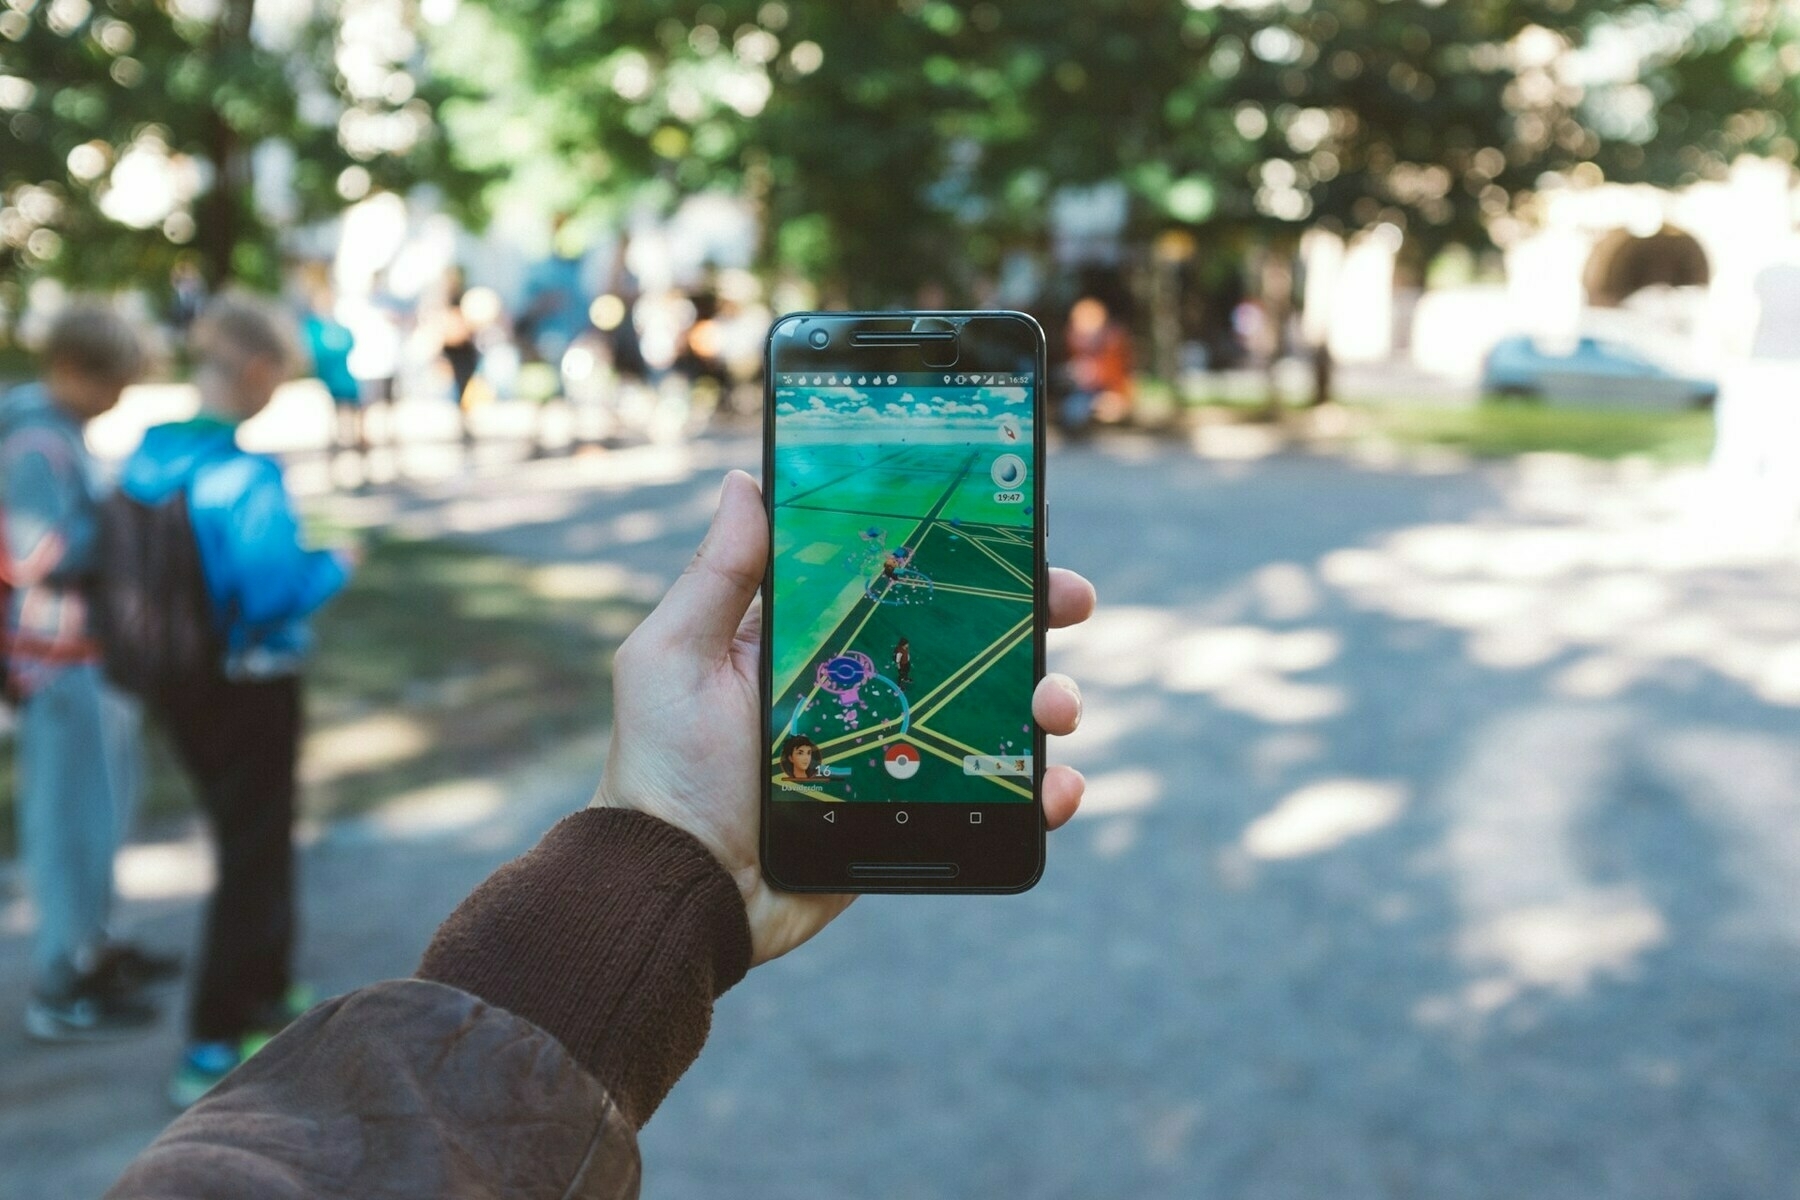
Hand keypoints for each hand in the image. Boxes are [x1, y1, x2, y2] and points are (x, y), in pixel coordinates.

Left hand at [593, 470, 1095, 964]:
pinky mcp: (915, 813)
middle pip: (969, 637)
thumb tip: (744, 481)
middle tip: (1070, 600)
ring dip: (1048, 697)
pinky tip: (1055, 789)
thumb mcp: (675, 658)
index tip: (1014, 529)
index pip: (903, 579)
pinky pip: (995, 796)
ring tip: (1057, 708)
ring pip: (997, 712)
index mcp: (815, 640)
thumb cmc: (664, 769)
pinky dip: (1041, 791)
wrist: (683, 888)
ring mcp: (899, 750)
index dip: (961, 552)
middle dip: (1031, 613)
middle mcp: (866, 686)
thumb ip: (717, 576)